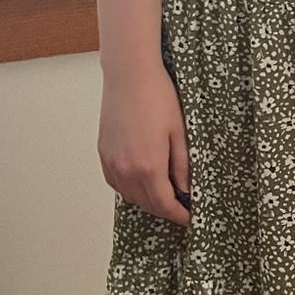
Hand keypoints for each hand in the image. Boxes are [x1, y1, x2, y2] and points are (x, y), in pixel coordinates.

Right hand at [99, 63, 191, 224]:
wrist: (130, 77)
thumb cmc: (159, 98)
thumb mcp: (179, 132)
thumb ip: (183, 165)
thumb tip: (187, 189)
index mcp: (148, 166)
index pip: (164, 204)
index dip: (179, 214)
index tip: (190, 217)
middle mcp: (126, 170)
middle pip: (146, 203)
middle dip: (165, 210)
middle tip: (182, 209)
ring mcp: (112, 163)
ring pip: (130, 196)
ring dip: (147, 201)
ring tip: (165, 197)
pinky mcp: (104, 154)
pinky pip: (116, 183)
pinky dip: (131, 190)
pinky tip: (142, 183)